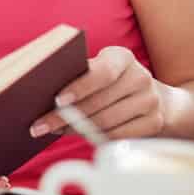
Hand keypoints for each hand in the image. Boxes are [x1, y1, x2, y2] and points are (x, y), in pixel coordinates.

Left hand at [30, 46, 165, 140]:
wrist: (153, 97)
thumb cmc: (110, 82)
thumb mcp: (99, 69)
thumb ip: (79, 74)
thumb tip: (41, 91)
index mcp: (123, 57)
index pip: (103, 72)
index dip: (80, 87)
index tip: (58, 100)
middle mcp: (140, 77)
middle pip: (99, 102)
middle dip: (66, 116)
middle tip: (40, 125)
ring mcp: (150, 101)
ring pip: (106, 121)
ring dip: (76, 128)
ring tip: (53, 130)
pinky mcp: (154, 123)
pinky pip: (116, 135)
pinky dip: (93, 137)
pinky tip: (77, 135)